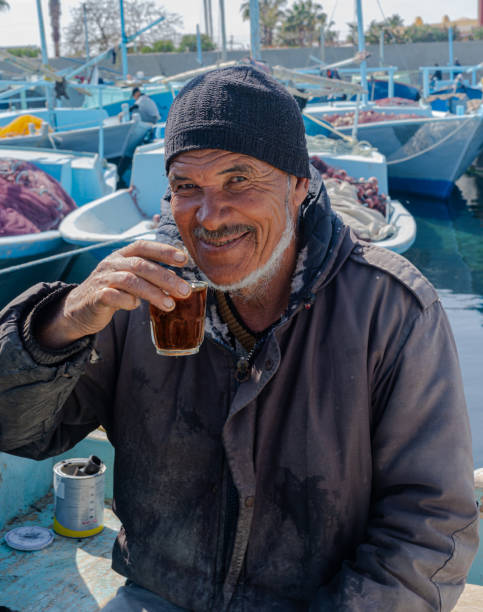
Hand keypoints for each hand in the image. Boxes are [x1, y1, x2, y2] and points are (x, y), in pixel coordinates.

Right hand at [36, 240, 190, 348]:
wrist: (78, 310)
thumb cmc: (110, 293)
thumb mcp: (129, 280)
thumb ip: (148, 276)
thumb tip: (177, 279)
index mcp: (121, 256)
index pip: (143, 246)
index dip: (163, 250)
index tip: (184, 259)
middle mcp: (111, 263)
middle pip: (141, 265)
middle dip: (166, 277)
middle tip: (185, 290)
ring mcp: (102, 279)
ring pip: (130, 281)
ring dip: (153, 293)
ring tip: (170, 305)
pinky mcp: (95, 297)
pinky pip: (113, 296)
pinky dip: (128, 301)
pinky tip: (136, 307)